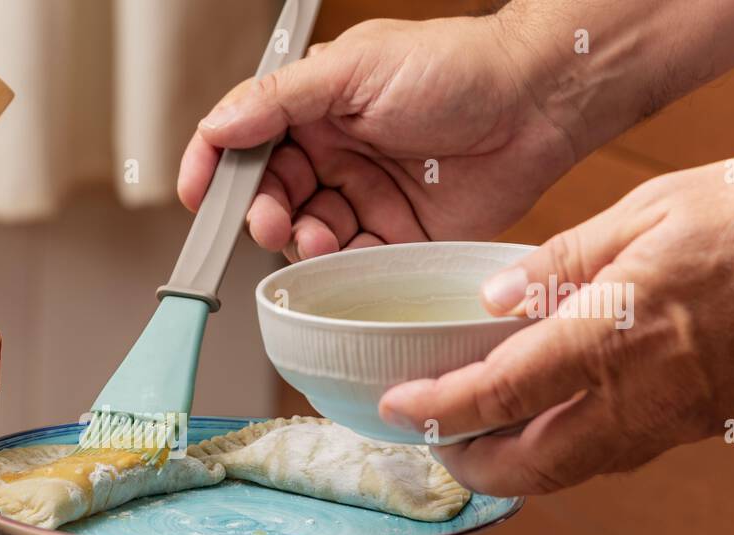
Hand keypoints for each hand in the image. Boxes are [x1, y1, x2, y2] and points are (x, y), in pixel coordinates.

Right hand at [177, 14, 578, 259]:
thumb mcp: (355, 68)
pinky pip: (349, 264)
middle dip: (260, 213)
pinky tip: (342, 255)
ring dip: (299, 242)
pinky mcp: (396, 238)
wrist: (538, 102)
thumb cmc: (457, 67)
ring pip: (304, 235)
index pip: (243, 138)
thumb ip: (280, 99)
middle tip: (270, 220)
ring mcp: (363, 198)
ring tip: (316, 236)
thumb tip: (218, 127)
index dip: (211, 166)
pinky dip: (336, 268)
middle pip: (268, 195)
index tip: (195, 195)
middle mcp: (333, 155)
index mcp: (315, 108)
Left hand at [378, 156, 733, 495]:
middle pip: (525, 466)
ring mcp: (667, 423)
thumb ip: (560, 262)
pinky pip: (612, 458)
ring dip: (512, 468)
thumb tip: (491, 299)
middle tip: (433, 440)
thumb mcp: (649, 212)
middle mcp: (633, 399)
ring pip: (569, 473)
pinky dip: (564, 454)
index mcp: (609, 339)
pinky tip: (549, 425)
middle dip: (467, 465)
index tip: (395, 409)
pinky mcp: (696, 428)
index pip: (497, 394)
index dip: (437, 409)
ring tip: (477, 440)